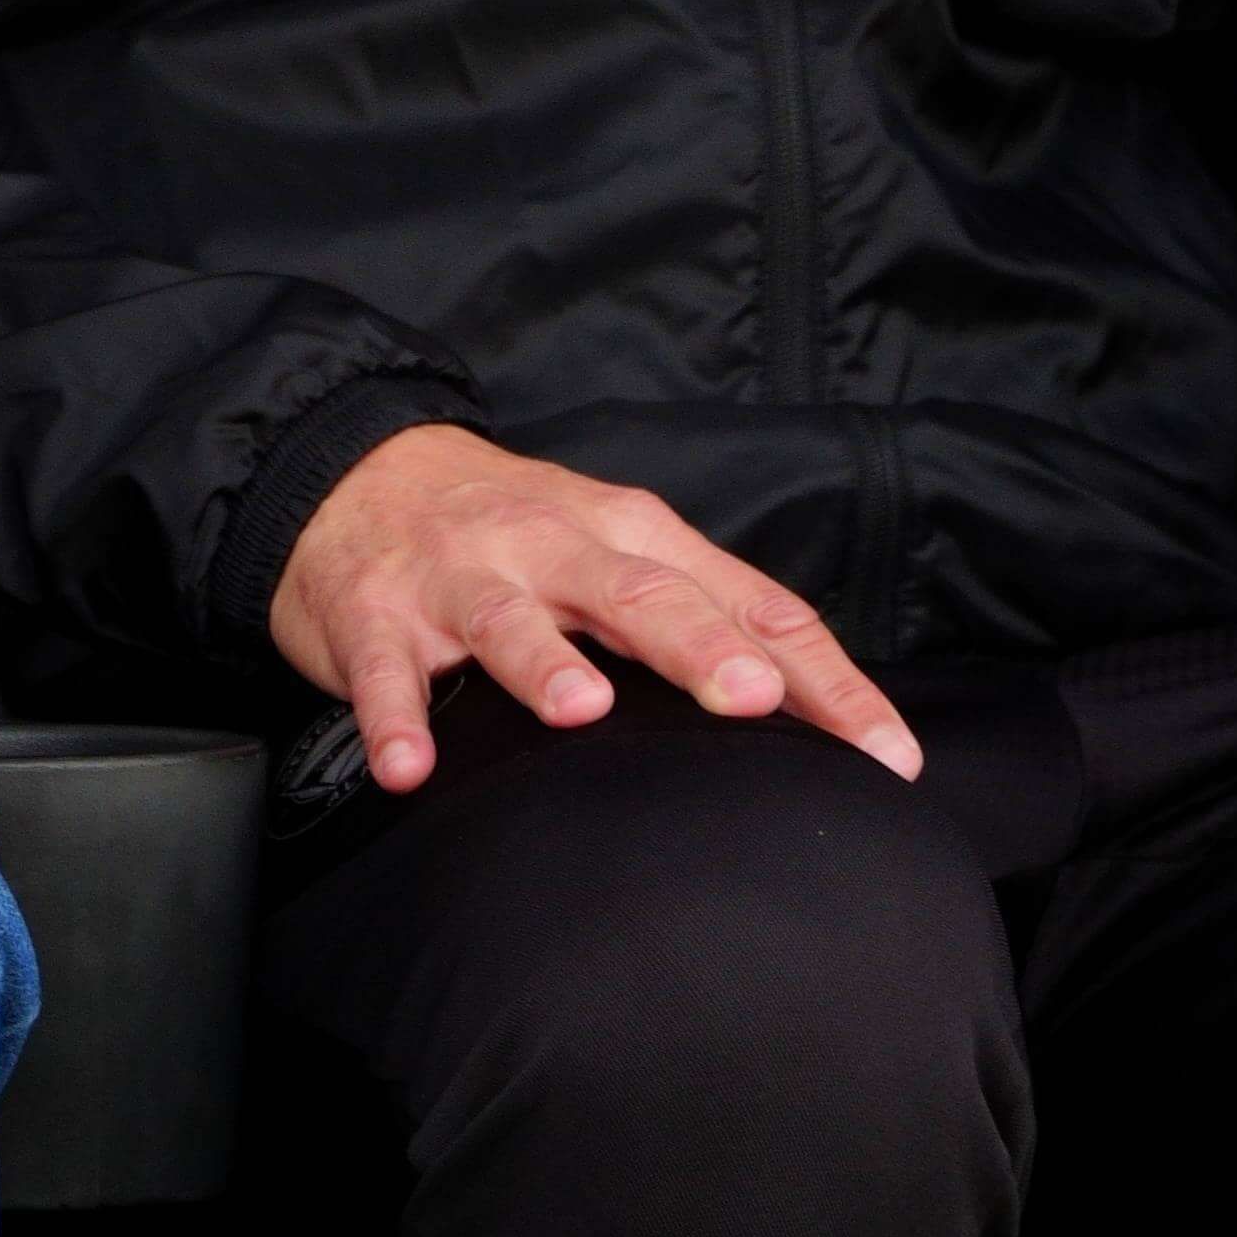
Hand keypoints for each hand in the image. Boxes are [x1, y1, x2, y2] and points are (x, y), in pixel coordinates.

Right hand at [268, 425, 919, 795]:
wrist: (350, 471)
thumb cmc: (513, 532)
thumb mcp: (618, 546)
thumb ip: (710, 612)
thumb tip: (822, 713)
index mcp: (631, 534)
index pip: (750, 604)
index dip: (822, 679)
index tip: (886, 758)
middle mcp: (552, 546)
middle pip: (637, 594)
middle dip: (693, 643)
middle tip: (745, 695)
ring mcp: (458, 578)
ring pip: (506, 617)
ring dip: (539, 660)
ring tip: (576, 710)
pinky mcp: (372, 614)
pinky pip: (384, 670)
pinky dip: (393, 715)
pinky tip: (409, 765)